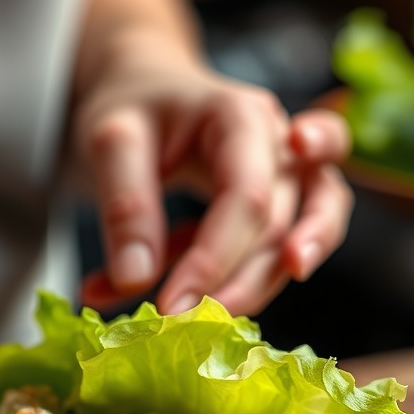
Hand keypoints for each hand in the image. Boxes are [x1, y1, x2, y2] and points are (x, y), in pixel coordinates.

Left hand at [73, 32, 352, 316]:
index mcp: (242, 118)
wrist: (144, 87)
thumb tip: (136, 280)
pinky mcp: (273, 208)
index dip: (215, 258)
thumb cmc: (132, 105)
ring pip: (302, 237)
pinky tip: (147, 295)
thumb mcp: (111, 139)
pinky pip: (263, 251)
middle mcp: (277, 146)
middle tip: (196, 325)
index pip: (248, 197)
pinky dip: (213, 280)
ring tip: (223, 317)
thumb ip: (125, 205)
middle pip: (285, 223)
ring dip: (261, 286)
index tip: (173, 307)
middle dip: (244, 282)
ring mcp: (285, 177)